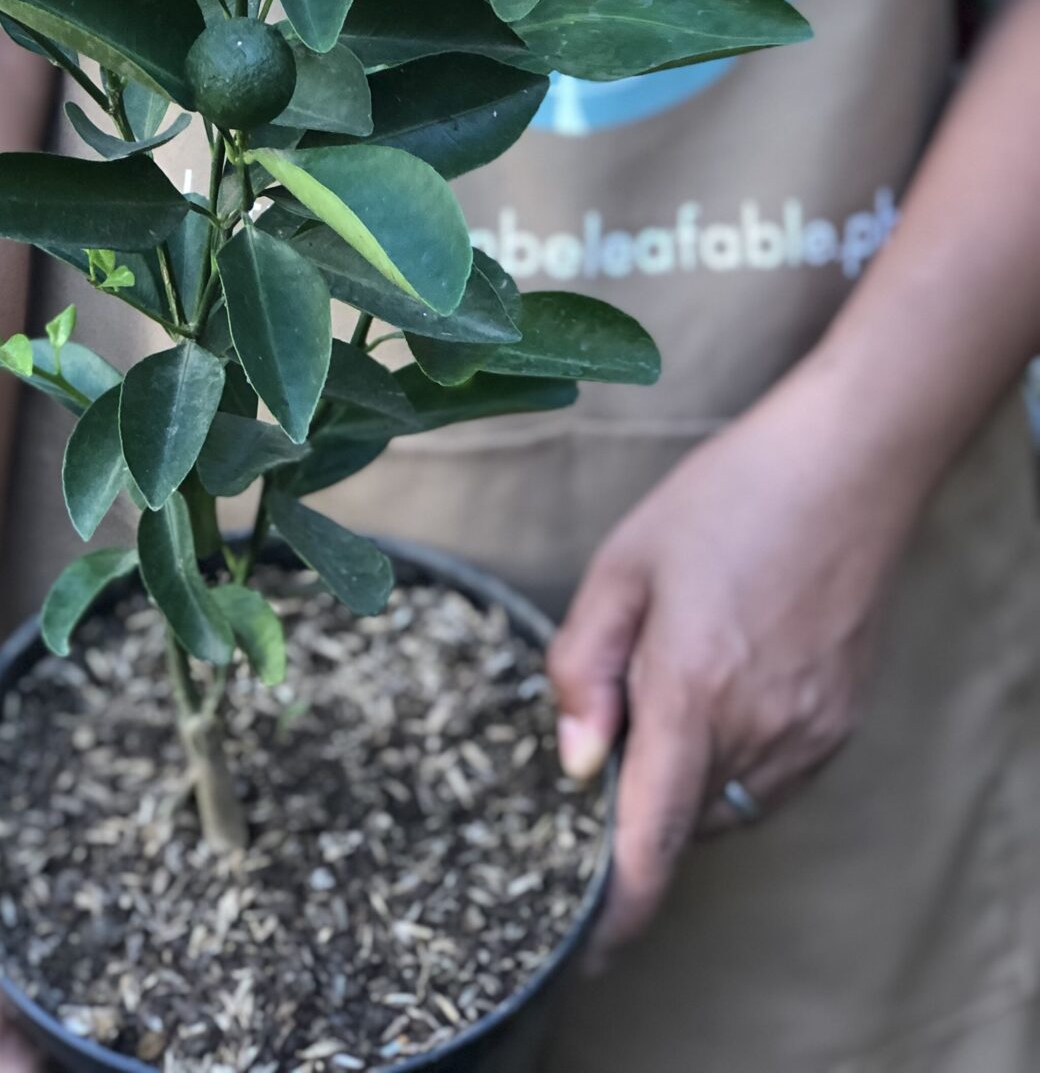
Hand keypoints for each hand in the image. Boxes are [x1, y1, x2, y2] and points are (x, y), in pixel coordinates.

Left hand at [547, 363, 921, 953]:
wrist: (844, 468)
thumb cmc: (723, 502)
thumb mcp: (621, 566)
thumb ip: (582, 667)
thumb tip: (575, 762)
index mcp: (689, 695)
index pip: (649, 847)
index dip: (614, 914)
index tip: (580, 950)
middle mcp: (756, 732)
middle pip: (680, 820)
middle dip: (639, 797)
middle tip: (622, 709)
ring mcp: (809, 735)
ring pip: (726, 803)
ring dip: (689, 773)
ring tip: (682, 668)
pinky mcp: (841, 725)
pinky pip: (770, 776)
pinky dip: (735, 754)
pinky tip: (727, 673)